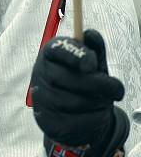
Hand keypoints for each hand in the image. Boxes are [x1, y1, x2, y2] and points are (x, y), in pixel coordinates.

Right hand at [31, 29, 128, 156]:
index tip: (92, 64)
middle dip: (99, 84)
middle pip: (70, 79)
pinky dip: (93, 120)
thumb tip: (91, 34)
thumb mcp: (90, 63)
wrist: (70, 113)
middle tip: (115, 88)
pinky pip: (76, 122)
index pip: (59, 49)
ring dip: (98, 103)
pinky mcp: (47, 121)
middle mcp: (41, 73)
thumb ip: (92, 47)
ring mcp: (41, 98)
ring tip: (102, 101)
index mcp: (50, 53)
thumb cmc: (81, 82)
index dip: (76, 55)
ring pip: (75, 102)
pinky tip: (94, 114)